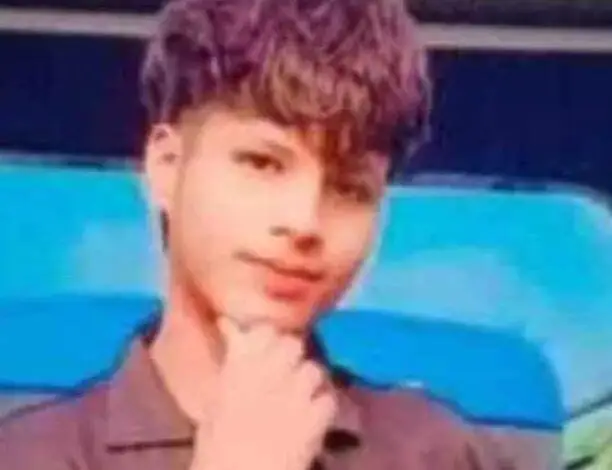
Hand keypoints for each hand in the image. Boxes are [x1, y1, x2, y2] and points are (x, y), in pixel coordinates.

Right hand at [192, 317, 336, 469]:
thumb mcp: (216, 399)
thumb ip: (231, 364)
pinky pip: (330, 398)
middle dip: (291, 355)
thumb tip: (230, 329)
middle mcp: (271, 370)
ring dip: (309, 380)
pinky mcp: (317, 417)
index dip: (269, 335)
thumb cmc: (217, 444)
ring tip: (302, 395)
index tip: (267, 343)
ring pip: (315, 369)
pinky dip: (324, 405)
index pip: (265, 329)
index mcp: (241, 365)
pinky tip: (315, 415)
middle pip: (294, 344)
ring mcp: (297, 392)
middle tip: (285, 370)